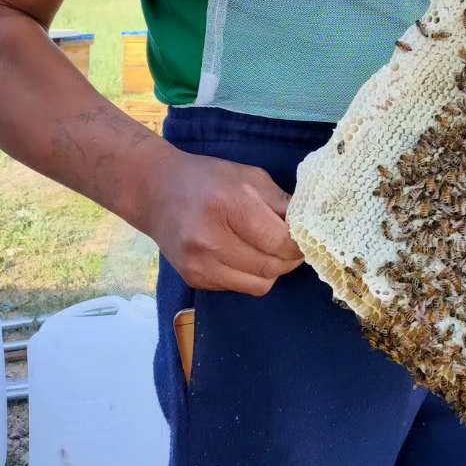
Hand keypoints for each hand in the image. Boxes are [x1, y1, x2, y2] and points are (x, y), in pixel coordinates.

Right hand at [142, 149, 304, 293]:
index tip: (304, 236)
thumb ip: (281, 203)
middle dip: (290, 259)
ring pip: (259, 284)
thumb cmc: (208, 179)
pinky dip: (251, 275)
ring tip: (269, 250)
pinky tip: (245, 255)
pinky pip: (240, 288)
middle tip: (293, 245)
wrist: (155, 192)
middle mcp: (210, 239)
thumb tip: (310, 226)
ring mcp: (199, 264)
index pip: (279, 241)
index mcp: (228, 204)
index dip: (299, 243)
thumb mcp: (250, 177)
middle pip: (271, 266)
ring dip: (272, 270)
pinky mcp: (194, 279)